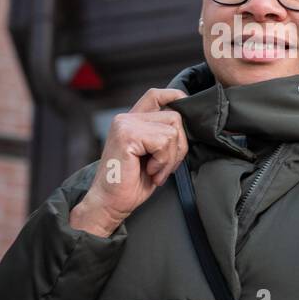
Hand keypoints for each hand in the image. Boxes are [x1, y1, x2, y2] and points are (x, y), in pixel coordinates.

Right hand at [70, 88, 189, 236]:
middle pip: (174, 117)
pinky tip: (150, 171)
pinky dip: (163, 162)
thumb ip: (163, 136)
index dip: (176, 98)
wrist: (110, 204)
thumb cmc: (131, 184)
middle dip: (179, 146)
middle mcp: (127, 118)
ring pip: (172, 131)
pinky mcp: (127, 135)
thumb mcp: (153, 155)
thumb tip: (188, 124)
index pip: (157, 95)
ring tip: (155, 171)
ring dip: (170, 158)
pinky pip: (163, 142)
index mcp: (132, 121)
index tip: (185, 112)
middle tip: (164, 167)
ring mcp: (126, 125)